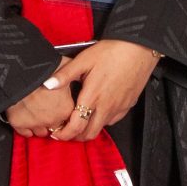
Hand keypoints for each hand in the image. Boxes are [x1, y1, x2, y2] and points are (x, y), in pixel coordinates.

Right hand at [5, 69, 79, 138]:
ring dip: (41, 125)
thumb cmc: (41, 67)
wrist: (16, 70)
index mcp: (66, 109)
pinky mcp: (19, 123)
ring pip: (42, 132)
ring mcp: (35, 123)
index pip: (72, 119)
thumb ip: (72, 73)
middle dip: (54, 119)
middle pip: (57, 127)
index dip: (66, 112)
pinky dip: (26, 128)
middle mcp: (53, 120)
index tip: (62, 105)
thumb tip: (78, 71)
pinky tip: (27, 118)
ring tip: (38, 112)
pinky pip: (25, 133)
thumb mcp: (64, 64)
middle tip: (49, 107)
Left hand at [46, 40, 161, 140]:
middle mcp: (106, 107)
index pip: (76, 127)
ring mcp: (119, 107)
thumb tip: (47, 84)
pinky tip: (97, 110)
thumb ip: (65, 74)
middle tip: (65, 130)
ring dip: (88, 129)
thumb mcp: (84, 59)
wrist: (139, 48)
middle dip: (75, 136)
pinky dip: (102, 121)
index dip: (64, 134)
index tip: (55, 133)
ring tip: (80, 120)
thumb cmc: (112, 52)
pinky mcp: (128, 105)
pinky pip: (113, 120)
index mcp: (92, 97)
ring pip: (101, 128)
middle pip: (89, 134)